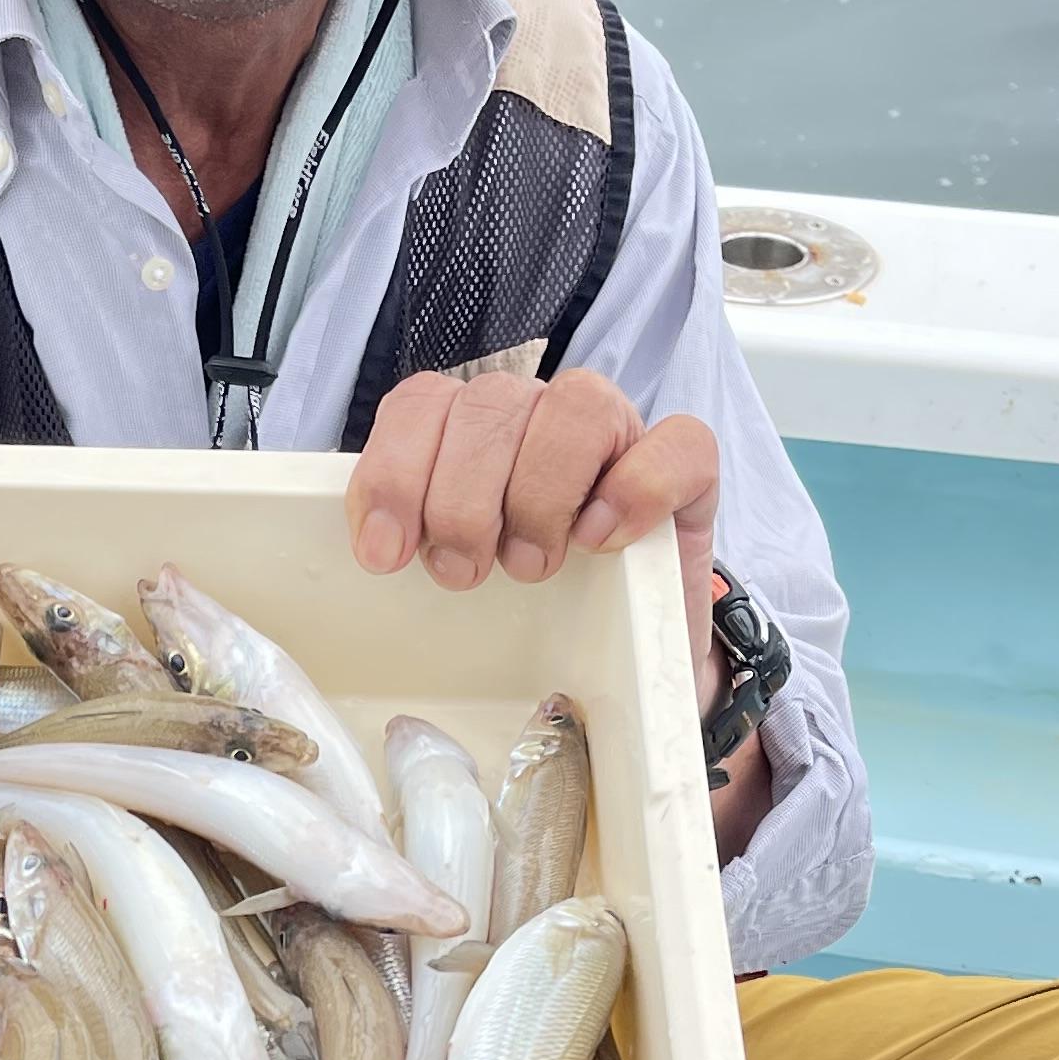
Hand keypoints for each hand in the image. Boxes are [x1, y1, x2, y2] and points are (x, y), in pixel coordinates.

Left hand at [347, 367, 725, 702]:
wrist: (630, 657)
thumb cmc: (537, 610)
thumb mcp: (460, 573)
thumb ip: (416, 537)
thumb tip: (369, 545)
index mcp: (477, 431)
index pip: (422, 402)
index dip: (393, 470)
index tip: (383, 552)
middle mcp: (544, 417)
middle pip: (490, 404)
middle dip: (461, 497)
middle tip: (462, 571)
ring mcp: (621, 436)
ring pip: (576, 405)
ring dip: (538, 492)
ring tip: (529, 565)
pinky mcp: (689, 472)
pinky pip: (677, 444)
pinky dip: (635, 489)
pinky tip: (600, 541)